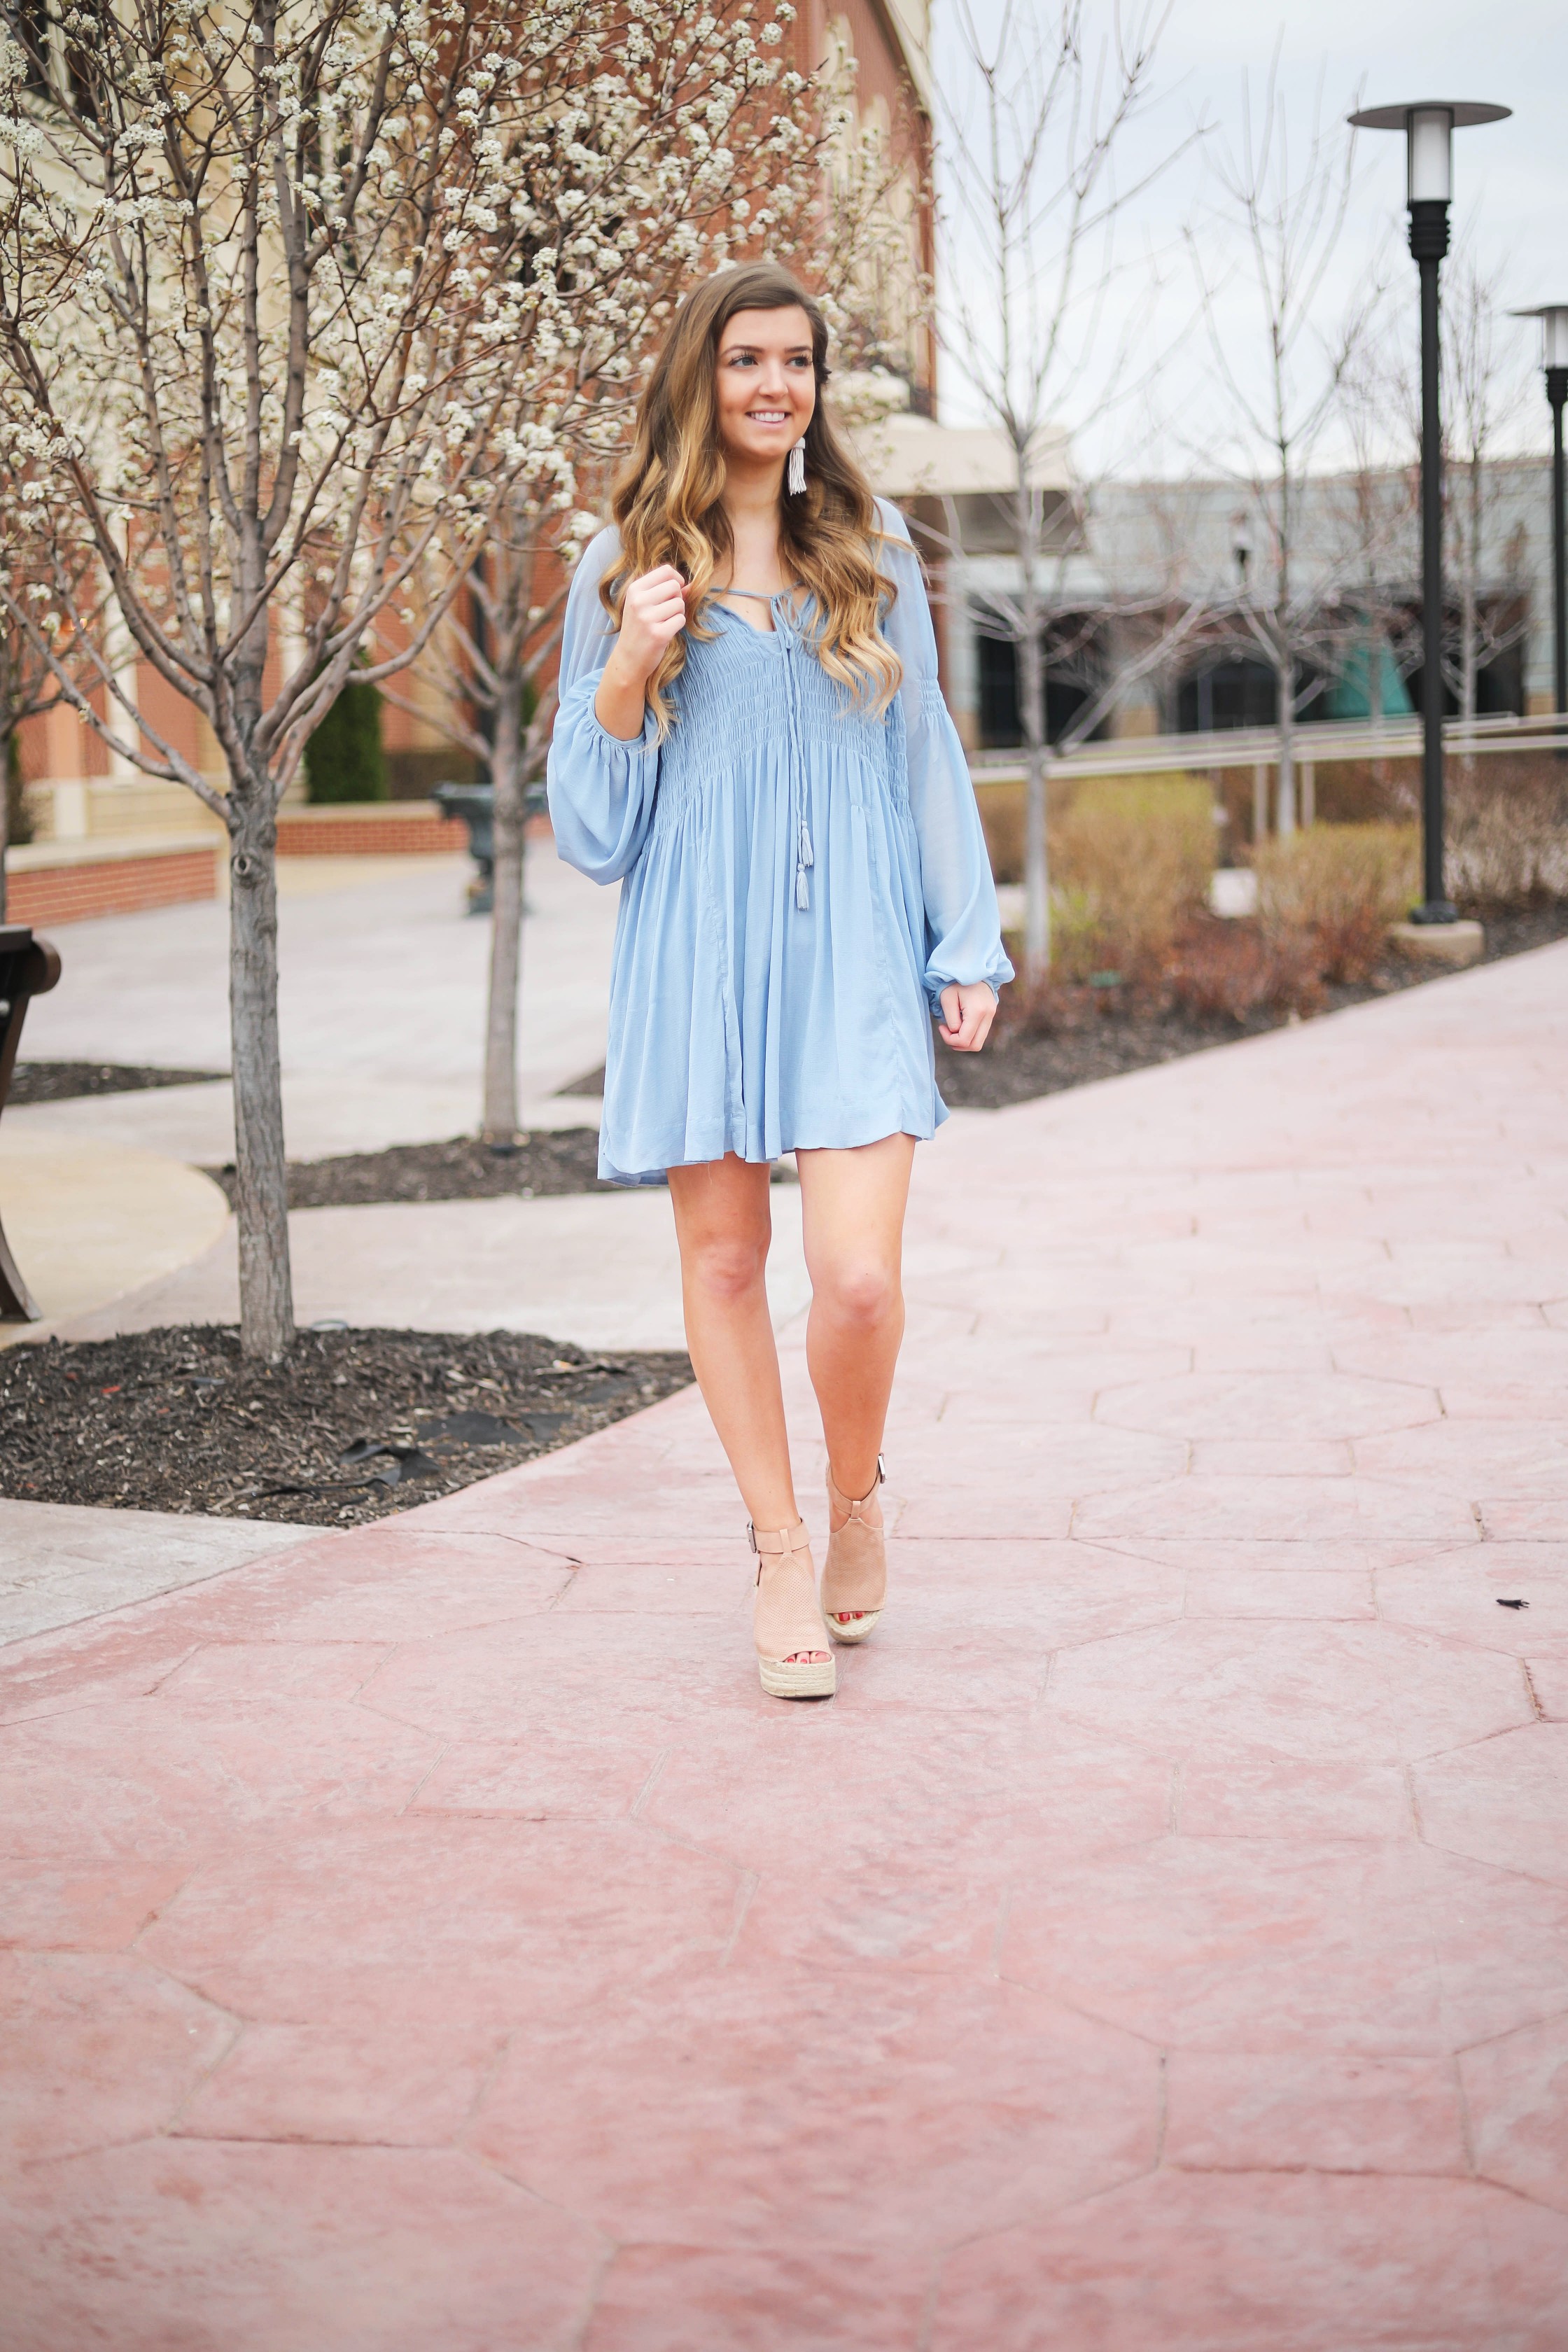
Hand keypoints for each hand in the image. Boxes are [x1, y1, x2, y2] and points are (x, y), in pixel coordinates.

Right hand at [595, 564, 690, 739]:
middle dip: (677, 597)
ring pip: (680, 604)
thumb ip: (666, 591)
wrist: (628, 659)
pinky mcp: (658, 634)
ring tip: (664, 622)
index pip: (666, 571)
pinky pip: (681, 620)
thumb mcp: (644, 605)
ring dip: (678, 613)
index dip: (676, 579)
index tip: (674, 591)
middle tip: (668, 611)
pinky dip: (677, 626)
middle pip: (675, 586)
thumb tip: (693, 585)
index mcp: (634, 589)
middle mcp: (639, 601)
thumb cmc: (639, 629)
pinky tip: (666, 632)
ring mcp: (647, 618)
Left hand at [938, 981, 995, 1052]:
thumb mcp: (947, 999)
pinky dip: (970, 1034)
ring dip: (964, 1040)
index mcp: (977, 1011)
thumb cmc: (955, 981)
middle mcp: (988, 1015)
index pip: (965, 1040)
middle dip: (958, 1044)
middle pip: (975, 1045)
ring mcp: (992, 1015)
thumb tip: (956, 1034)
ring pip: (979, 1041)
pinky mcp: (991, 1014)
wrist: (971, 967)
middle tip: (947, 1032)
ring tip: (953, 1028)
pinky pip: (981, 1033)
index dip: (950, 1040)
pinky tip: (961, 1023)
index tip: (941, 1027)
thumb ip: (951, 1020)